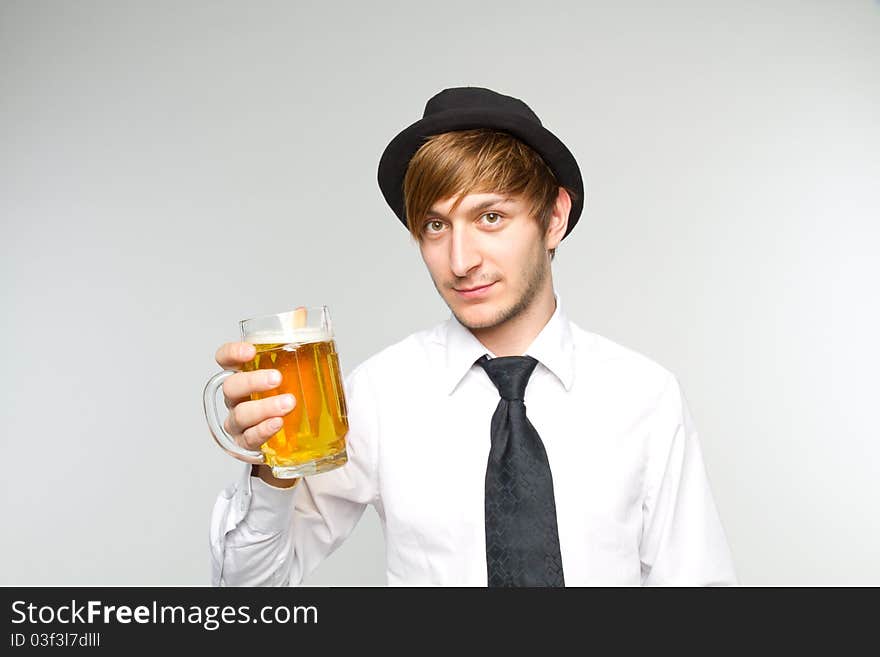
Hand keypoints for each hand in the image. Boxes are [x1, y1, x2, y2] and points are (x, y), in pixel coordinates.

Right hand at [213, 341, 295, 459]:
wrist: (297, 439)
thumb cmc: (294, 402)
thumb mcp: (297, 378)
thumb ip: (304, 360)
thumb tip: (326, 340)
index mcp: (244, 377)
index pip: (226, 361)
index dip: (232, 354)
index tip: (250, 351)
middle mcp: (237, 399)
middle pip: (231, 387)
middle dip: (252, 381)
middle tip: (277, 378)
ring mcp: (239, 423)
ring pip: (240, 415)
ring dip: (263, 408)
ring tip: (288, 403)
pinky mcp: (248, 444)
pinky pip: (249, 438)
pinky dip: (263, 430)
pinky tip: (277, 423)